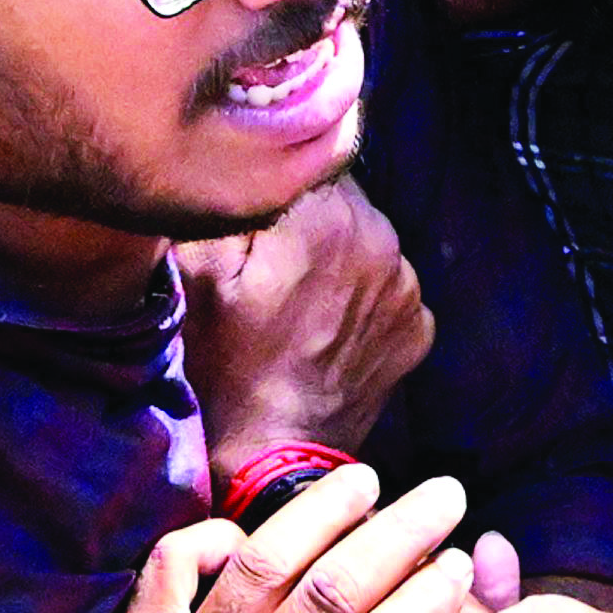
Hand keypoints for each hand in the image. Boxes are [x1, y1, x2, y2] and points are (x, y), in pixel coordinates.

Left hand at [75, 465, 483, 612]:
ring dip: (322, 509)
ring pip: (261, 561)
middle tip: (445, 494)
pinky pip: (175, 565)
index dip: (434, 595)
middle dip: (402, 530)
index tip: (465, 561)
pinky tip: (254, 531)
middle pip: (335, 590)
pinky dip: (215, 536)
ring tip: (367, 480)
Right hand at [176, 170, 434, 450]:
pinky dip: (361, 300)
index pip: (307, 154)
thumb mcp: (194, 271)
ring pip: (368, 242)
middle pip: (342, 198)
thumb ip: (222, 197)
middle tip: (267, 266)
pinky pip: (387, 289)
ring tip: (294, 303)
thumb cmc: (221, 365)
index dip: (274, 175)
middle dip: (309, 219)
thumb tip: (238, 155)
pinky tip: (323, 330)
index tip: (254, 214)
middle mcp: (383, 241)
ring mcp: (407, 289)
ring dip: (338, 258)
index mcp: (330, 214)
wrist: (269, 459)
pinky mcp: (418, 329)